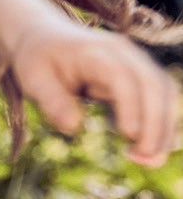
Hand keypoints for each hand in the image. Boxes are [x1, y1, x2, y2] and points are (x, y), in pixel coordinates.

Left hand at [7, 19, 179, 165]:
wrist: (46, 36)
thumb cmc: (39, 59)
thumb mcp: (33, 77)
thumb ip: (52, 100)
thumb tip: (73, 127)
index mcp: (96, 51)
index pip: (123, 77)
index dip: (130, 105)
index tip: (128, 135)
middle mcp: (124, 53)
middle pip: (154, 84)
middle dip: (156, 123)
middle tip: (144, 159)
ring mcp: (136, 61)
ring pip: (164, 92)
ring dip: (164, 128)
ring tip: (150, 162)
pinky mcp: (140, 75)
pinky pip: (161, 98)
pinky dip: (161, 125)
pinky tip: (149, 152)